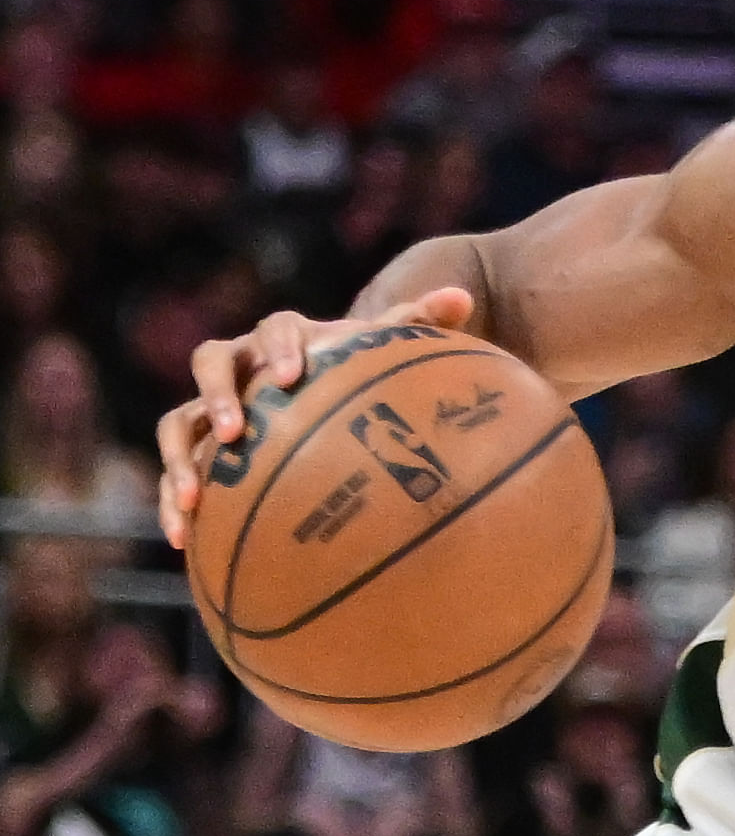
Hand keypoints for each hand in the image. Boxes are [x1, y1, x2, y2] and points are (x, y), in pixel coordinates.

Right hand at [155, 287, 474, 547]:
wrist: (319, 403)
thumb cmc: (354, 376)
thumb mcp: (382, 353)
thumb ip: (416, 325)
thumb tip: (461, 297)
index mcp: (283, 338)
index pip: (274, 327)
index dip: (278, 347)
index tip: (291, 376)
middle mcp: (238, 366)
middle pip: (210, 363)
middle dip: (218, 395)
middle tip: (233, 431)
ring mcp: (209, 407)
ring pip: (177, 421)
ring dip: (179, 455)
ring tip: (193, 495)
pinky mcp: (194, 448)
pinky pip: (174, 469)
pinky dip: (172, 500)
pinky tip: (181, 538)